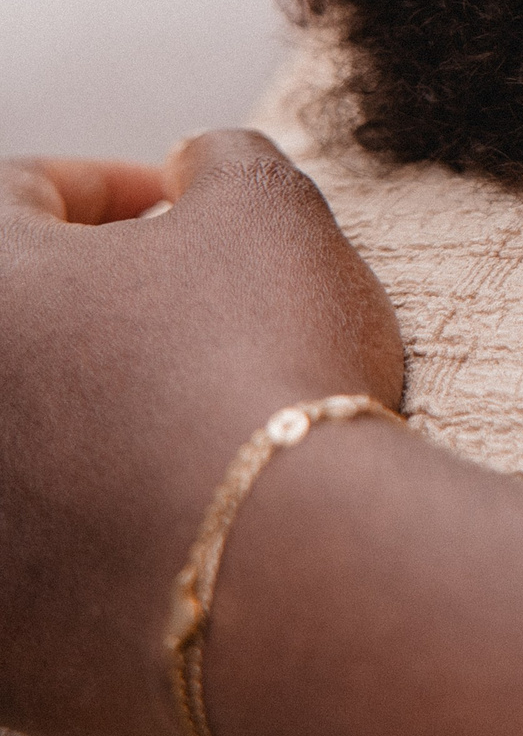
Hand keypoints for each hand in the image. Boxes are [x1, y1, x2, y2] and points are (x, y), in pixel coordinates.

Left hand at [0, 133, 400, 735]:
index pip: (19, 194)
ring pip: (27, 443)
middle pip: (17, 327)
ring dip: (93, 417)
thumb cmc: (265, 369)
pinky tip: (188, 515)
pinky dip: (102, 524)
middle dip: (96, 310)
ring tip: (196, 421)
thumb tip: (196, 168)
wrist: (284, 575)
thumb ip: (223, 160)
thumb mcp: (273, 211)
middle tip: (193, 316)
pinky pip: (44, 552)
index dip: (115, 188)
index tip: (188, 209)